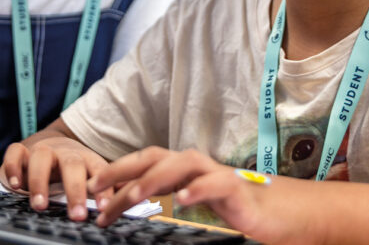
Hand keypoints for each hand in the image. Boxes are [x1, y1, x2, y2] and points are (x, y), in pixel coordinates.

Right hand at [0, 136, 112, 220]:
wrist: (49, 141)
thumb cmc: (72, 166)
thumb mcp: (89, 174)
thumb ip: (104, 187)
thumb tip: (130, 202)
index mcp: (86, 158)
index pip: (99, 171)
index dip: (103, 189)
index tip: (106, 208)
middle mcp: (65, 152)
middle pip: (73, 165)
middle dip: (75, 190)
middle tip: (76, 215)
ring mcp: (43, 149)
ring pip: (42, 157)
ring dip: (40, 181)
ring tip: (41, 206)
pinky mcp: (21, 150)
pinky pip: (15, 152)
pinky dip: (13, 167)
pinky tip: (14, 185)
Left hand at [87, 146, 319, 244]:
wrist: (278, 211)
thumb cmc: (233, 206)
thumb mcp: (193, 201)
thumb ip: (166, 197)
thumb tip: (127, 201)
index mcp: (183, 169)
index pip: (144, 162)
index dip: (116, 170)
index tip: (90, 187)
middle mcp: (196, 165)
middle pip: (154, 158)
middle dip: (122, 170)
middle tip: (94, 189)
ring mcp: (216, 174)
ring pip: (179, 166)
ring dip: (152, 179)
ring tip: (129, 196)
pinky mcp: (236, 189)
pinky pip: (215, 185)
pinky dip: (198, 189)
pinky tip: (182, 200)